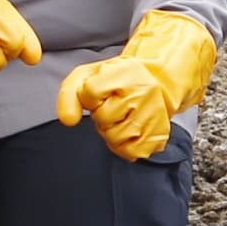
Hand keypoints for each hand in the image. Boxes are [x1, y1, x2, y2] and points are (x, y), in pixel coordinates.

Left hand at [55, 11, 219, 161]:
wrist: (157, 84)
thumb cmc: (120, 82)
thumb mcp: (90, 75)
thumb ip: (69, 94)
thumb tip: (68, 120)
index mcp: (125, 72)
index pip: (90, 92)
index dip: (89, 97)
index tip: (99, 93)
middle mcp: (144, 93)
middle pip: (103, 117)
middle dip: (102, 114)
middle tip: (114, 105)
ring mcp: (153, 116)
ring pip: (114, 137)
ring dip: (112, 131)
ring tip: (122, 117)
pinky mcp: (158, 137)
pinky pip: (128, 152)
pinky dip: (124, 146)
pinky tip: (129, 130)